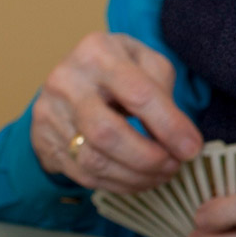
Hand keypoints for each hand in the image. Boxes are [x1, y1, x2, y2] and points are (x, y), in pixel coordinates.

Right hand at [30, 32, 201, 192]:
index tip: (191, 149)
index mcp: (96, 52)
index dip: (169, 126)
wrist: (67, 80)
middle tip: (173, 166)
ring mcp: (49, 114)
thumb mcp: (142, 62)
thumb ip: (162, 90)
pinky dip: (116, 183)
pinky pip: (82, 174)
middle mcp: (66, 82)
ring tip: (159, 175)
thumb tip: (178, 138)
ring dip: (133, 175)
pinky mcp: (44, 142)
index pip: (138, 95)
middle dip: (147, 157)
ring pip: (92, 160)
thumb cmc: (114, 70)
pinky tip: (137, 180)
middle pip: (107, 133)